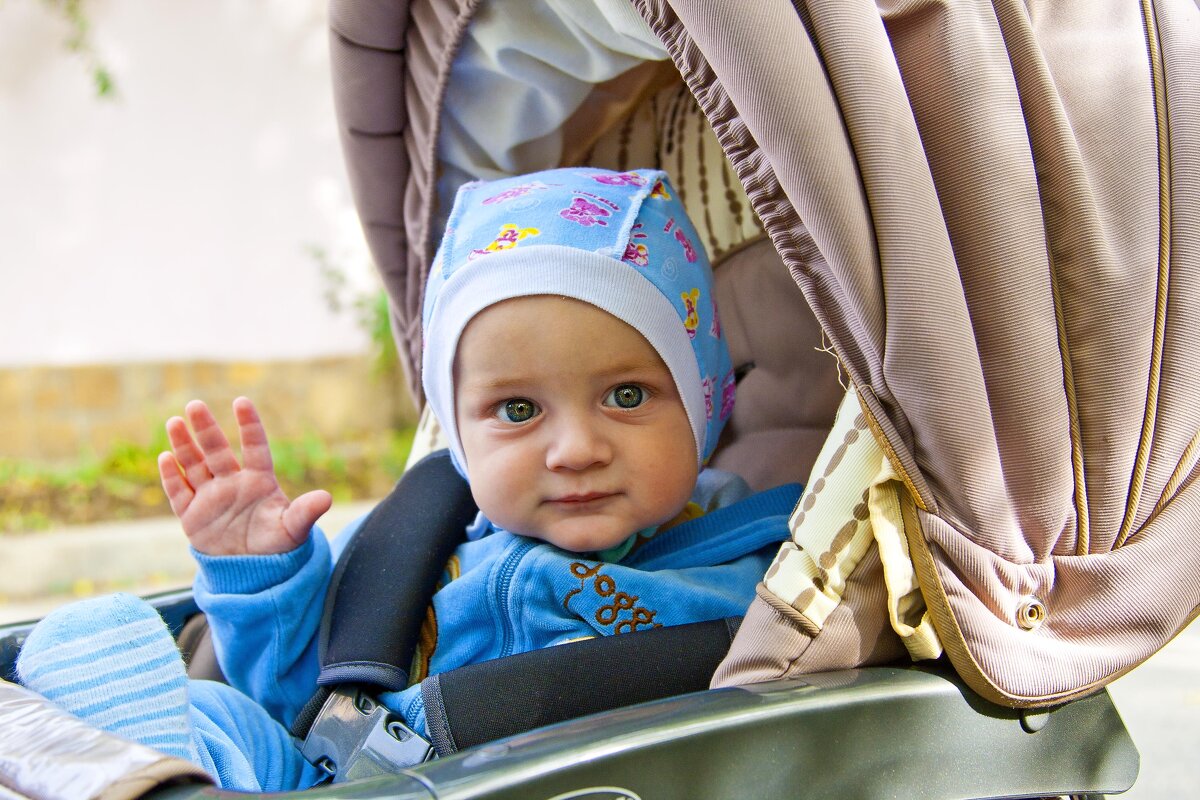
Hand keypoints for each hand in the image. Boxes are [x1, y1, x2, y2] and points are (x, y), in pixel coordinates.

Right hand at [158, 397, 331, 555]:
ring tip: (175, 422)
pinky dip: (171, 476)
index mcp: (259, 480)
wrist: (253, 569)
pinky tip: (165, 458)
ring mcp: (210, 496)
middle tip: (195, 405)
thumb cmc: (277, 544)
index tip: (241, 402)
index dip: (249, 425)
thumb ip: (305, 512)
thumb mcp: (293, 528)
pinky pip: (179, 491)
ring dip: (183, 445)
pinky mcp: (192, 514)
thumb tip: (326, 498)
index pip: (254, 446)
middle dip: (205, 428)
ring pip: (194, 465)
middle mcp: (232, 482)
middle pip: (217, 450)